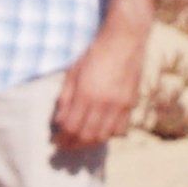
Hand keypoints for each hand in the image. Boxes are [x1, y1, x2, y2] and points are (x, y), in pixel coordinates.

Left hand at [52, 20, 148, 149]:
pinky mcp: (131, 103)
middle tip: (66, 146)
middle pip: (87, 136)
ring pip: (104, 136)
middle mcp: (104, 103)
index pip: (72, 127)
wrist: (124, 40)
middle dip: (74, 144)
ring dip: (90, 143)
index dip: (63, 138)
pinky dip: (108, 135)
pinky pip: (120, 129)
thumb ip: (65, 98)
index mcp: (86, 94)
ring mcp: (120, 105)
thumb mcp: (73, 72)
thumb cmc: (94, 53)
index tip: (56, 142)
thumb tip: (59, 121)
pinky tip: (100, 132)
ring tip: (80, 142)